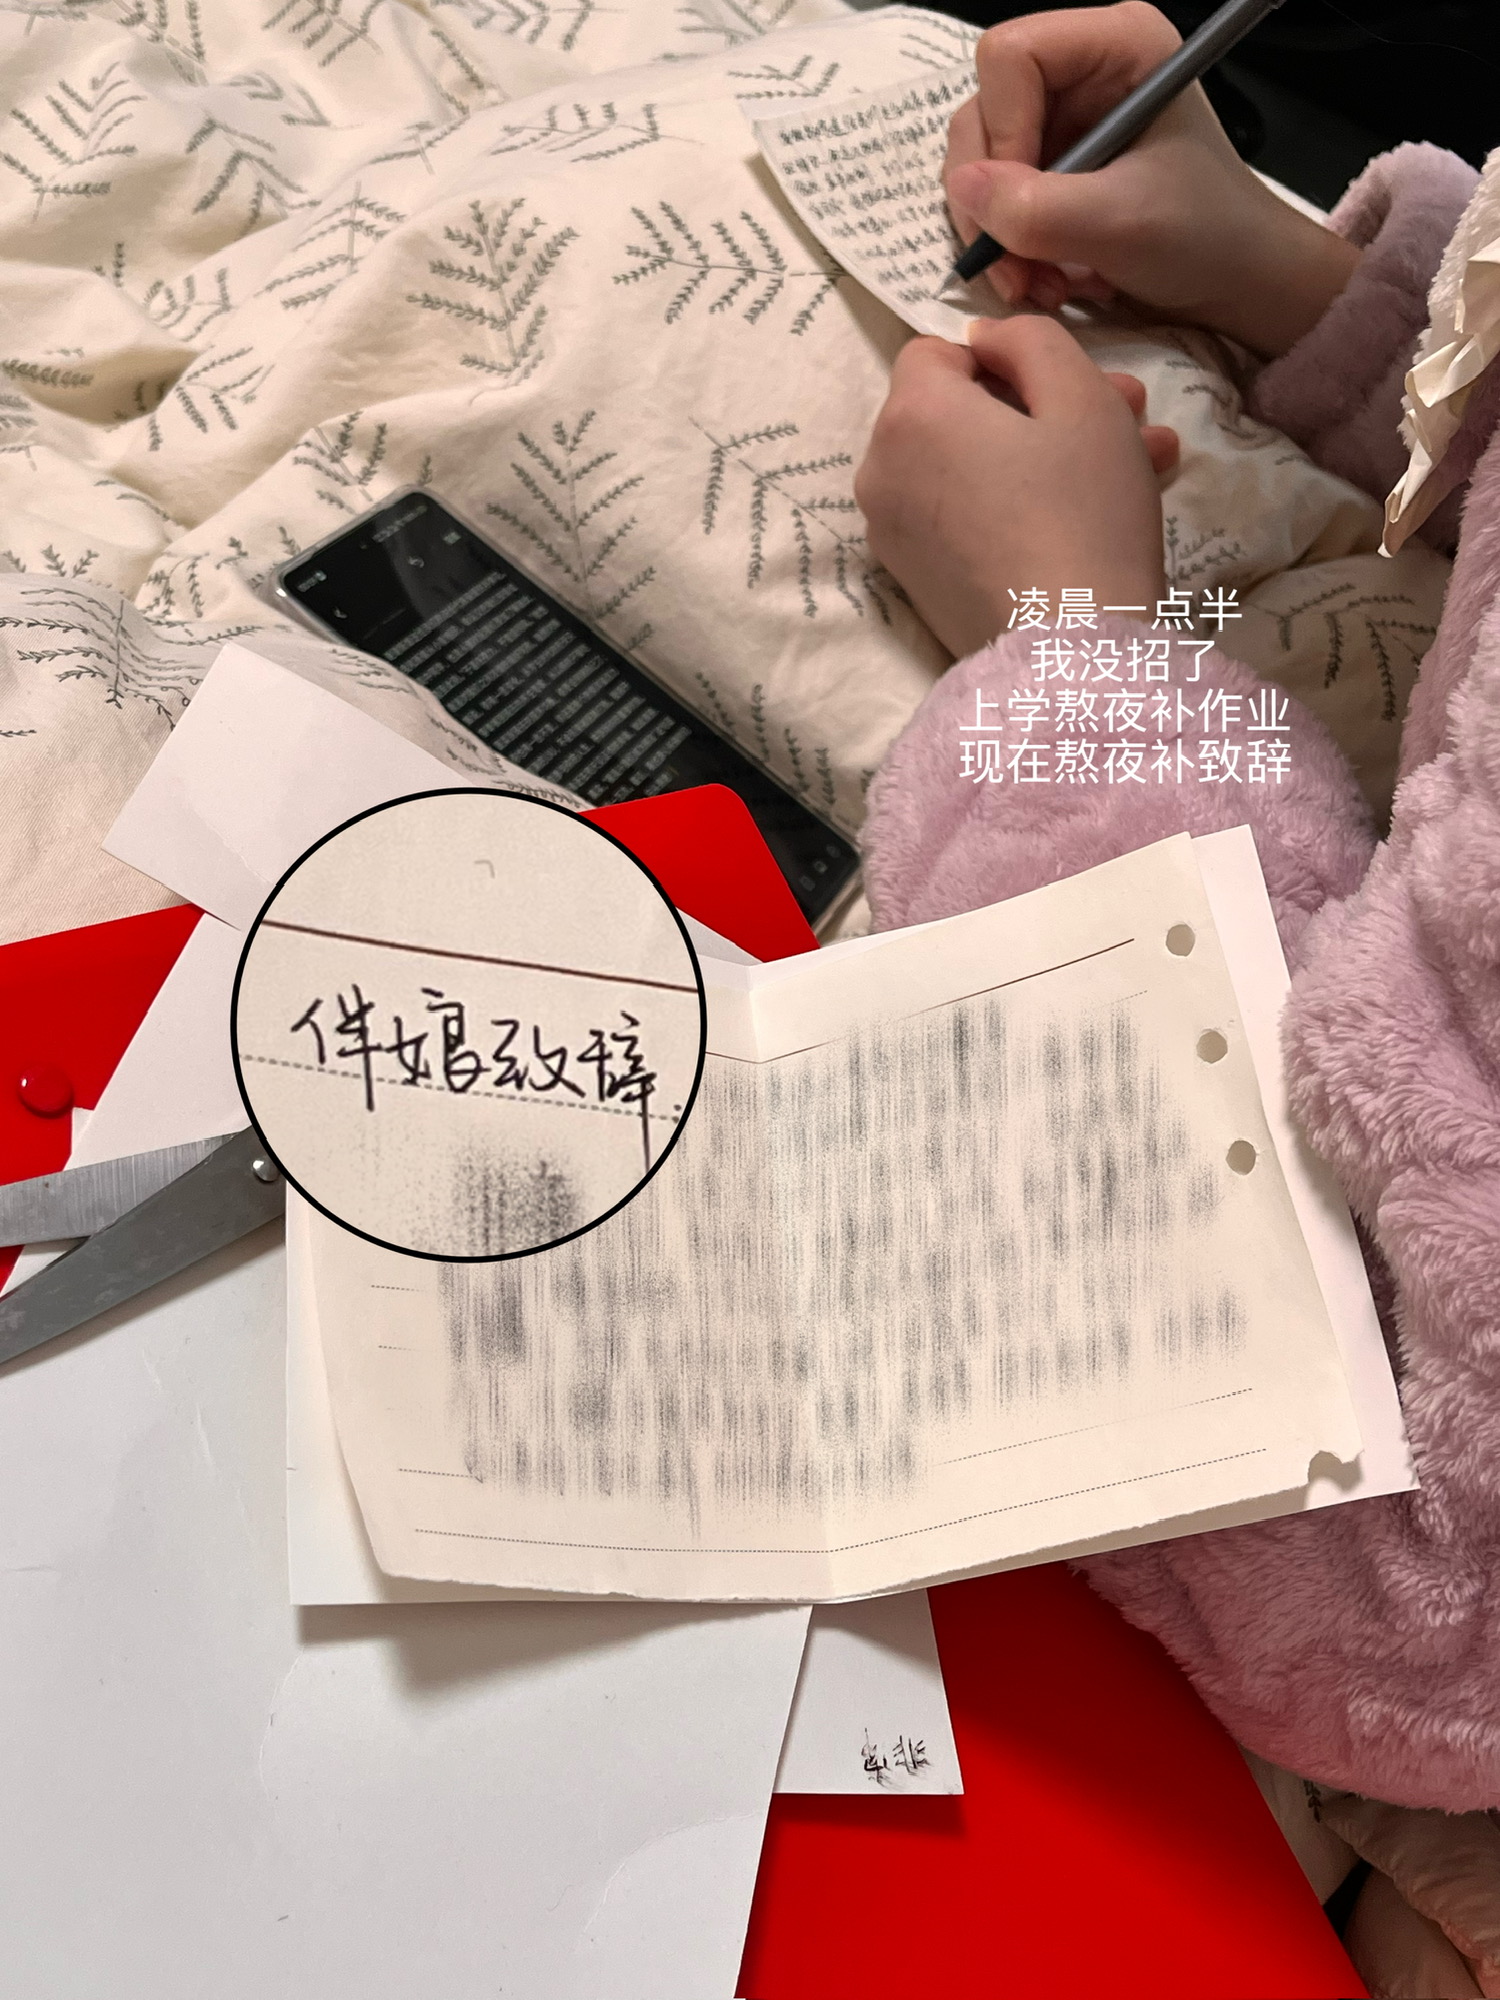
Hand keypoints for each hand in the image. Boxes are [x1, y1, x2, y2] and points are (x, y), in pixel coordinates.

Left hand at [855, 315, 1178, 660]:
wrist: (1067, 654)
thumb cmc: (1082, 512)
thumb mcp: (1080, 398)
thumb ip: (1030, 340)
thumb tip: (985, 340)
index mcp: (910, 416)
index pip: (936, 352)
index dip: (1003, 358)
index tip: (1062, 387)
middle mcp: (881, 472)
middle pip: (955, 412)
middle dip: (1042, 405)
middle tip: (1128, 415)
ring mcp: (892, 534)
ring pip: (970, 467)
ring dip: (1045, 455)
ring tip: (1138, 464)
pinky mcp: (916, 582)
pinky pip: (964, 518)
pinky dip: (1015, 505)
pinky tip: (1091, 516)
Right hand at [944, 2, 1360, 357]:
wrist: (1236, 281)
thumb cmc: (1203, 239)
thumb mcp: (1120, 225)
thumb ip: (1039, 208)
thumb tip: (962, 188)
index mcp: (1116, 44)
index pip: (1009, 58)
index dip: (1002, 134)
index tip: (1021, 211)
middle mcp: (1082, 67)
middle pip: (983, 112)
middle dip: (991, 203)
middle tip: (1020, 274)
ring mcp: (1063, 116)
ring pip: (981, 163)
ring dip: (999, 237)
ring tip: (1043, 287)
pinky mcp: (1054, 162)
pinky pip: (997, 196)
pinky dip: (1013, 246)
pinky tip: (1050, 278)